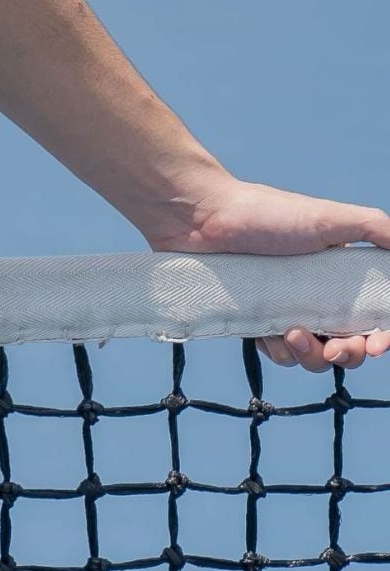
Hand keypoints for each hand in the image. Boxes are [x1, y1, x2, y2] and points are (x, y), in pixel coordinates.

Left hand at [147, 177, 389, 372]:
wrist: (199, 218)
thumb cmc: (265, 214)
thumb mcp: (328, 217)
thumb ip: (374, 228)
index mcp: (340, 274)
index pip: (374, 317)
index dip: (382, 337)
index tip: (378, 345)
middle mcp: (316, 294)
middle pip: (347, 343)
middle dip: (349, 354)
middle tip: (335, 349)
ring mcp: (284, 309)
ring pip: (312, 355)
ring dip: (312, 356)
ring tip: (293, 334)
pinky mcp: (253, 320)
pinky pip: (277, 352)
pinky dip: (280, 352)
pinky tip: (272, 335)